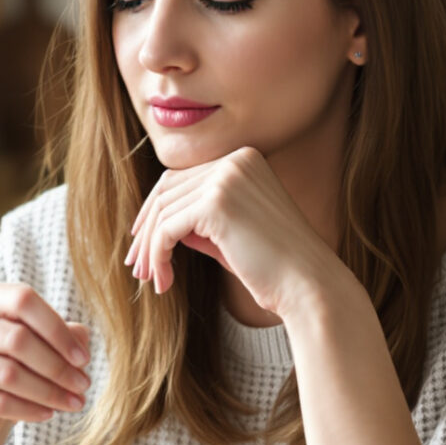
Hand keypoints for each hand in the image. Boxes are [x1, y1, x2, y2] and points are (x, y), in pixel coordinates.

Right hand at [0, 282, 90, 444]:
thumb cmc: (8, 365)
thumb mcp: (36, 344)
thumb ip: (60, 334)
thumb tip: (82, 336)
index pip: (22, 300)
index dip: (57, 329)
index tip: (83, 358)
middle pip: (17, 338)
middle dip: (58, 366)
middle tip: (83, 386)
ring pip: (8, 374)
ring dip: (48, 391)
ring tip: (73, 403)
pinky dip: (28, 409)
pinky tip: (48, 414)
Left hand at [124, 147, 342, 317]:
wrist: (308, 286)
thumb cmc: (275, 266)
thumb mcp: (231, 233)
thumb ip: (199, 220)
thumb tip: (161, 223)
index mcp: (244, 159)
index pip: (182, 179)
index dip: (156, 212)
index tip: (143, 245)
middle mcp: (235, 160)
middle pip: (166, 191)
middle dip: (147, 233)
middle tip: (137, 268)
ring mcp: (226, 178)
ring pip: (163, 211)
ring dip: (150, 250)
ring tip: (151, 279)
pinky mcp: (216, 203)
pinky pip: (167, 229)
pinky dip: (158, 255)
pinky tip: (163, 280)